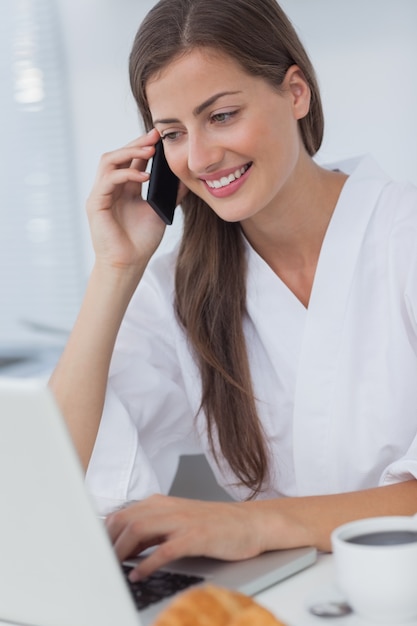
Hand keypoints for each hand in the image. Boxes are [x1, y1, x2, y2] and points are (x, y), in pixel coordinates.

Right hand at [86, 128, 167, 272]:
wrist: (129, 264)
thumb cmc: (141, 242)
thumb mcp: (160, 211)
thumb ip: (171, 194)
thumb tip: (185, 177)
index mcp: (124, 189)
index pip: (131, 159)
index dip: (144, 145)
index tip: (161, 136)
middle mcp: (110, 188)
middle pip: (118, 155)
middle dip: (136, 143)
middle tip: (155, 135)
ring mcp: (101, 194)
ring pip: (108, 161)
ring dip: (129, 152)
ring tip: (149, 150)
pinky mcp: (95, 203)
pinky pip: (108, 180)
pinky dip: (126, 174)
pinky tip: (144, 176)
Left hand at [105, 494, 264, 580]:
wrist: (250, 523)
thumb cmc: (215, 524)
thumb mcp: (179, 520)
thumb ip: (153, 528)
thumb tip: (123, 546)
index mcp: (161, 503)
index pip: (122, 514)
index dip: (104, 534)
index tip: (95, 552)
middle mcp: (168, 507)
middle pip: (125, 520)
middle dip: (107, 542)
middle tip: (100, 563)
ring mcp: (182, 521)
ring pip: (139, 530)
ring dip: (121, 551)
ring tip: (114, 568)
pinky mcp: (196, 536)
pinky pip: (164, 550)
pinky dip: (147, 564)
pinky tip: (139, 575)